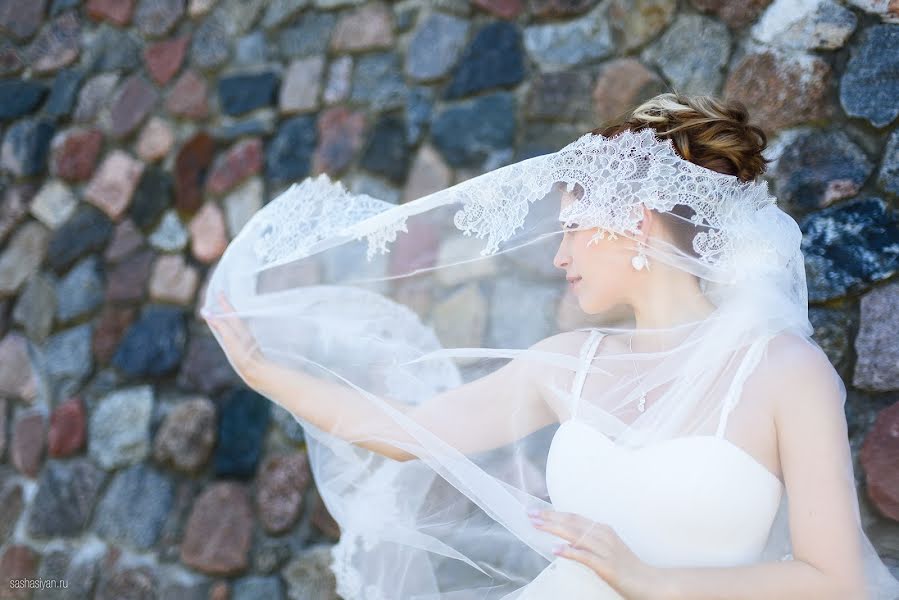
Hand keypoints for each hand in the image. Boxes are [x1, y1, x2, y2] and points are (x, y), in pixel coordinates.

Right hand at [202, 290, 267, 384]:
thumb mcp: (229, 338)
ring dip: (228, 317)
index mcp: (240, 327)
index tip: (219, 291)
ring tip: (223, 313)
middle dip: (226, 307)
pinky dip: (231, 327)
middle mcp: (244, 331)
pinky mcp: (246, 348)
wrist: (259, 372)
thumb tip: (206, 311)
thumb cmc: (245, 356)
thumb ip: (219, 324)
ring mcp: (245, 339)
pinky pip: (236, 332)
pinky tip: (231, 333)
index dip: (224, 301)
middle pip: (233, 315)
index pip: (230, 310)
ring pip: (236, 324)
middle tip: (219, 299)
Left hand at [528, 508, 663, 599]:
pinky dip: (569, 551)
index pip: (573, 517)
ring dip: (554, 528)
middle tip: (530, 514)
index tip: (536, 511)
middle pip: (571, 522)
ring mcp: (605, 550)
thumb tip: (566, 538)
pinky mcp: (607, 566)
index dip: (554, 513)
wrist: (650, 583)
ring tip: (537, 525)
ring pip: (576, 535)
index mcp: (602, 530)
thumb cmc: (627, 567)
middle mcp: (603, 536)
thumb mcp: (607, 549)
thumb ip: (588, 542)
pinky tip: (555, 549)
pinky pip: (585, 556)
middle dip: (549, 517)